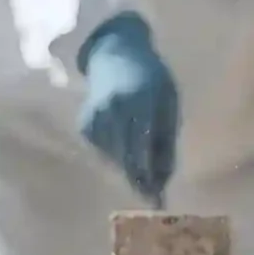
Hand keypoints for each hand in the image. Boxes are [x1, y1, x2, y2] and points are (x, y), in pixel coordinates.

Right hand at [76, 13, 178, 202]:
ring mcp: (96, 118)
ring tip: (143, 161)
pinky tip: (124, 139)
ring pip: (115, 159)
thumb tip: (163, 178)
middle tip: (152, 196)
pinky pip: (105, 151)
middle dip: (141, 180)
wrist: (115, 54)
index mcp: (141, 101)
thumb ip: (166, 139)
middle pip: (127, 158)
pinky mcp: (85, 125)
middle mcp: (114, 110)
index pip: (146, 148)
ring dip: (130, 166)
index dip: (152, 176)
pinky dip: (117, 153)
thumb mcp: (168, 101)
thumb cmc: (150, 78)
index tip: (159, 200)